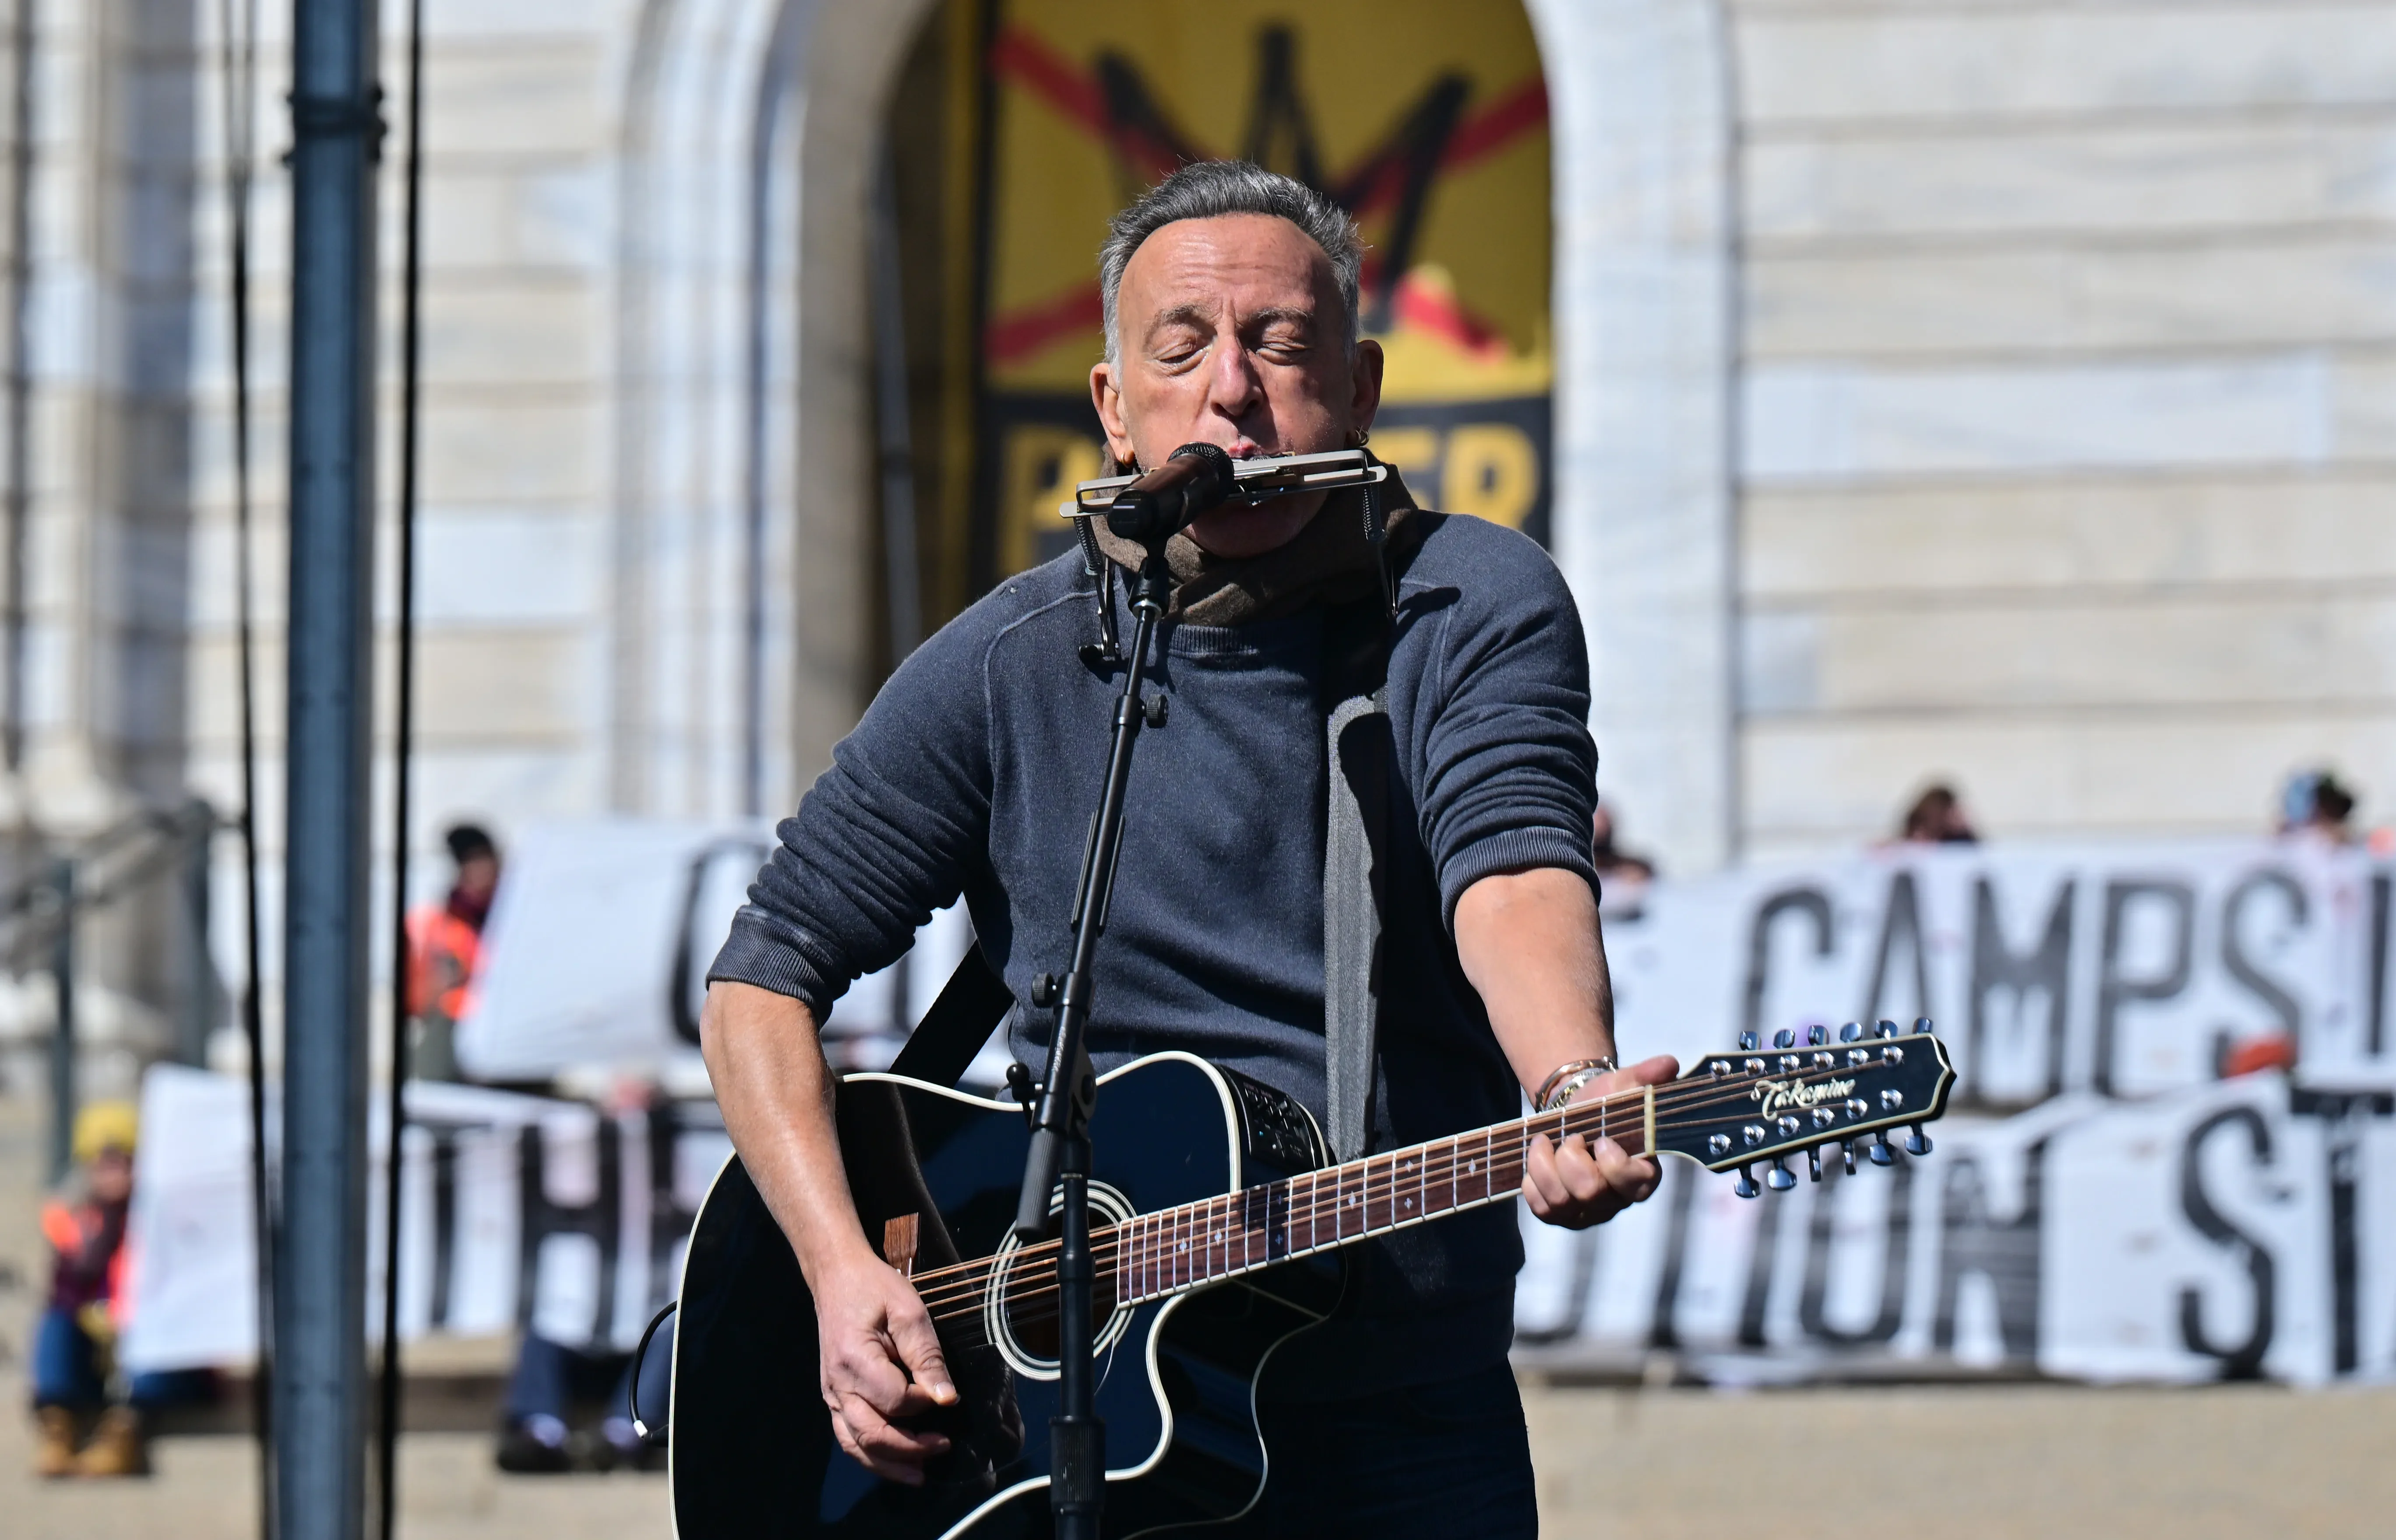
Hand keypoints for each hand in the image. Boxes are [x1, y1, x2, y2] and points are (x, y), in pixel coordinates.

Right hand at [813, 1250, 959, 1484]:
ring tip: (920, 1474)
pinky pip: (847, 1437)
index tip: (945, 1395)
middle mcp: (837, 1385)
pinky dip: (870, 1455)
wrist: (836, 1277)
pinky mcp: (833, 1397)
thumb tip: (946, 1398)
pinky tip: (894, 1463)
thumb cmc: (875, 1288)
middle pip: (872, 1434)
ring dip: (889, 1464)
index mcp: (855, 1360)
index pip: (895, 1400)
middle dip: (911, 1449)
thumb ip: (927, 1355)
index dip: (924, 1403)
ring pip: (856, 1445)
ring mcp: (831, 1394)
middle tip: (943, 1445)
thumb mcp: (909, 1310)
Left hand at [1522, 1054, 1677, 1229]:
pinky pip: (1541, 1209)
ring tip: (1544, 1141)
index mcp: (1643, 1175)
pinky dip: (1532, 1182)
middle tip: (1571, 1136)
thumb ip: (1647, 1076)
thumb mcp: (1625, 1085)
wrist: (1575, 1116)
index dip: (1613, 1162)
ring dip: (1544, 1164)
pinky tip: (1537, 1160)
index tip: (1603, 1138)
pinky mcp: (1561, 1215)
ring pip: (1560, 1203)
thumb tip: (1669, 1064)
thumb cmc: (1607, 1105)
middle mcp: (1617, 1200)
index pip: (1633, 1183)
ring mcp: (1587, 1212)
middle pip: (1589, 1192)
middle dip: (1570, 1157)